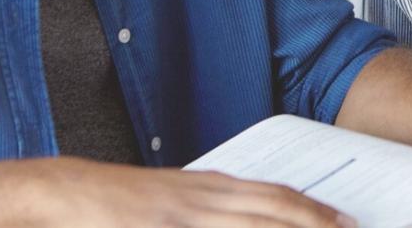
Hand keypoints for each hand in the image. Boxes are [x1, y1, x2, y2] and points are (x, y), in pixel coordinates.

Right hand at [35, 157, 356, 227]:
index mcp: (210, 187)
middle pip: (273, 208)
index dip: (313, 209)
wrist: (68, 193)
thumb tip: (253, 216)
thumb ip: (212, 211)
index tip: (342, 220)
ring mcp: (184, 215)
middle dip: (316, 221)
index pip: (275, 195)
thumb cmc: (122, 203)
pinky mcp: (164, 227)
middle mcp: (204, 197)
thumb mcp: (175, 201)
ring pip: (252, 223)